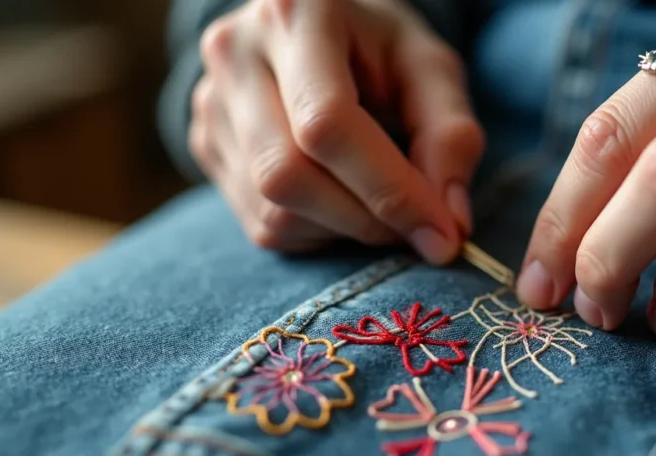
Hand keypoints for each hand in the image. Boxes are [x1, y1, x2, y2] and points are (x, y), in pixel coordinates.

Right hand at [189, 0, 483, 262]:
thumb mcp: (430, 69)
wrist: (315, 32)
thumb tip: (448, 221)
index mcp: (297, 15)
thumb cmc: (380, 48)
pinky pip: (262, 225)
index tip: (443, 234)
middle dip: (367, 220)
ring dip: (345, 231)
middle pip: (288, 175)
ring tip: (383, 208)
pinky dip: (318, 233)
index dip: (389, 191)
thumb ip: (450, 136)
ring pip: (272, 210)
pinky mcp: (205, 146)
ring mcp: (211, 104)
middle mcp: (236, 55)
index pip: (327, 123)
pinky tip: (343, 202)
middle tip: (419, 229)